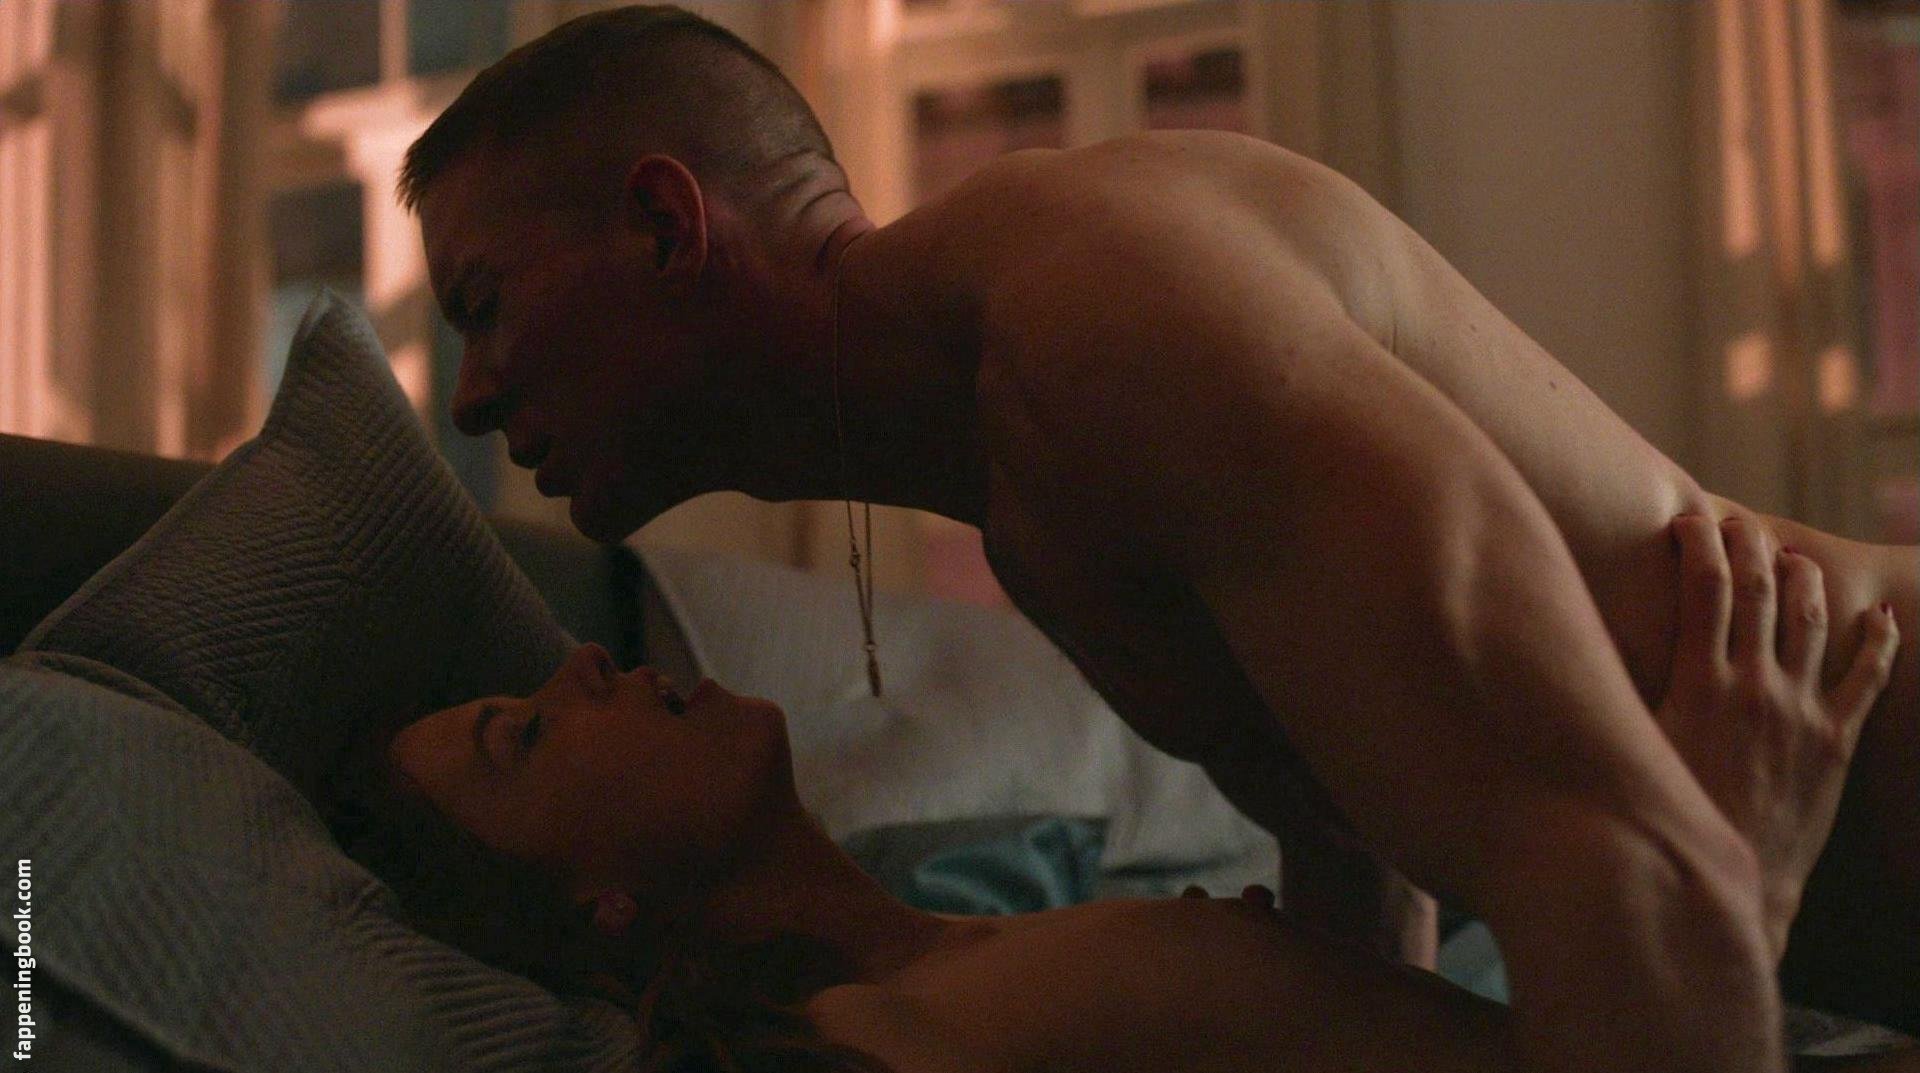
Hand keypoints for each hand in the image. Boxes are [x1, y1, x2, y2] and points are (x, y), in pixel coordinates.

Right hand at [1653, 514, 1899, 959]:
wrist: (1732, 883)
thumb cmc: (1664, 816)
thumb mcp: (1631, 749)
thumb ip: (1617, 694)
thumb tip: (1568, 651)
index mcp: (1700, 684)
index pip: (1705, 587)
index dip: (1699, 543)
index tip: (1689, 519)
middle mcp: (1755, 687)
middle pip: (1762, 590)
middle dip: (1750, 545)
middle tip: (1738, 524)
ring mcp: (1801, 712)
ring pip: (1814, 622)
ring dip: (1805, 579)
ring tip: (1794, 558)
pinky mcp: (1836, 742)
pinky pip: (1867, 680)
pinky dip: (1876, 643)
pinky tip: (1876, 617)